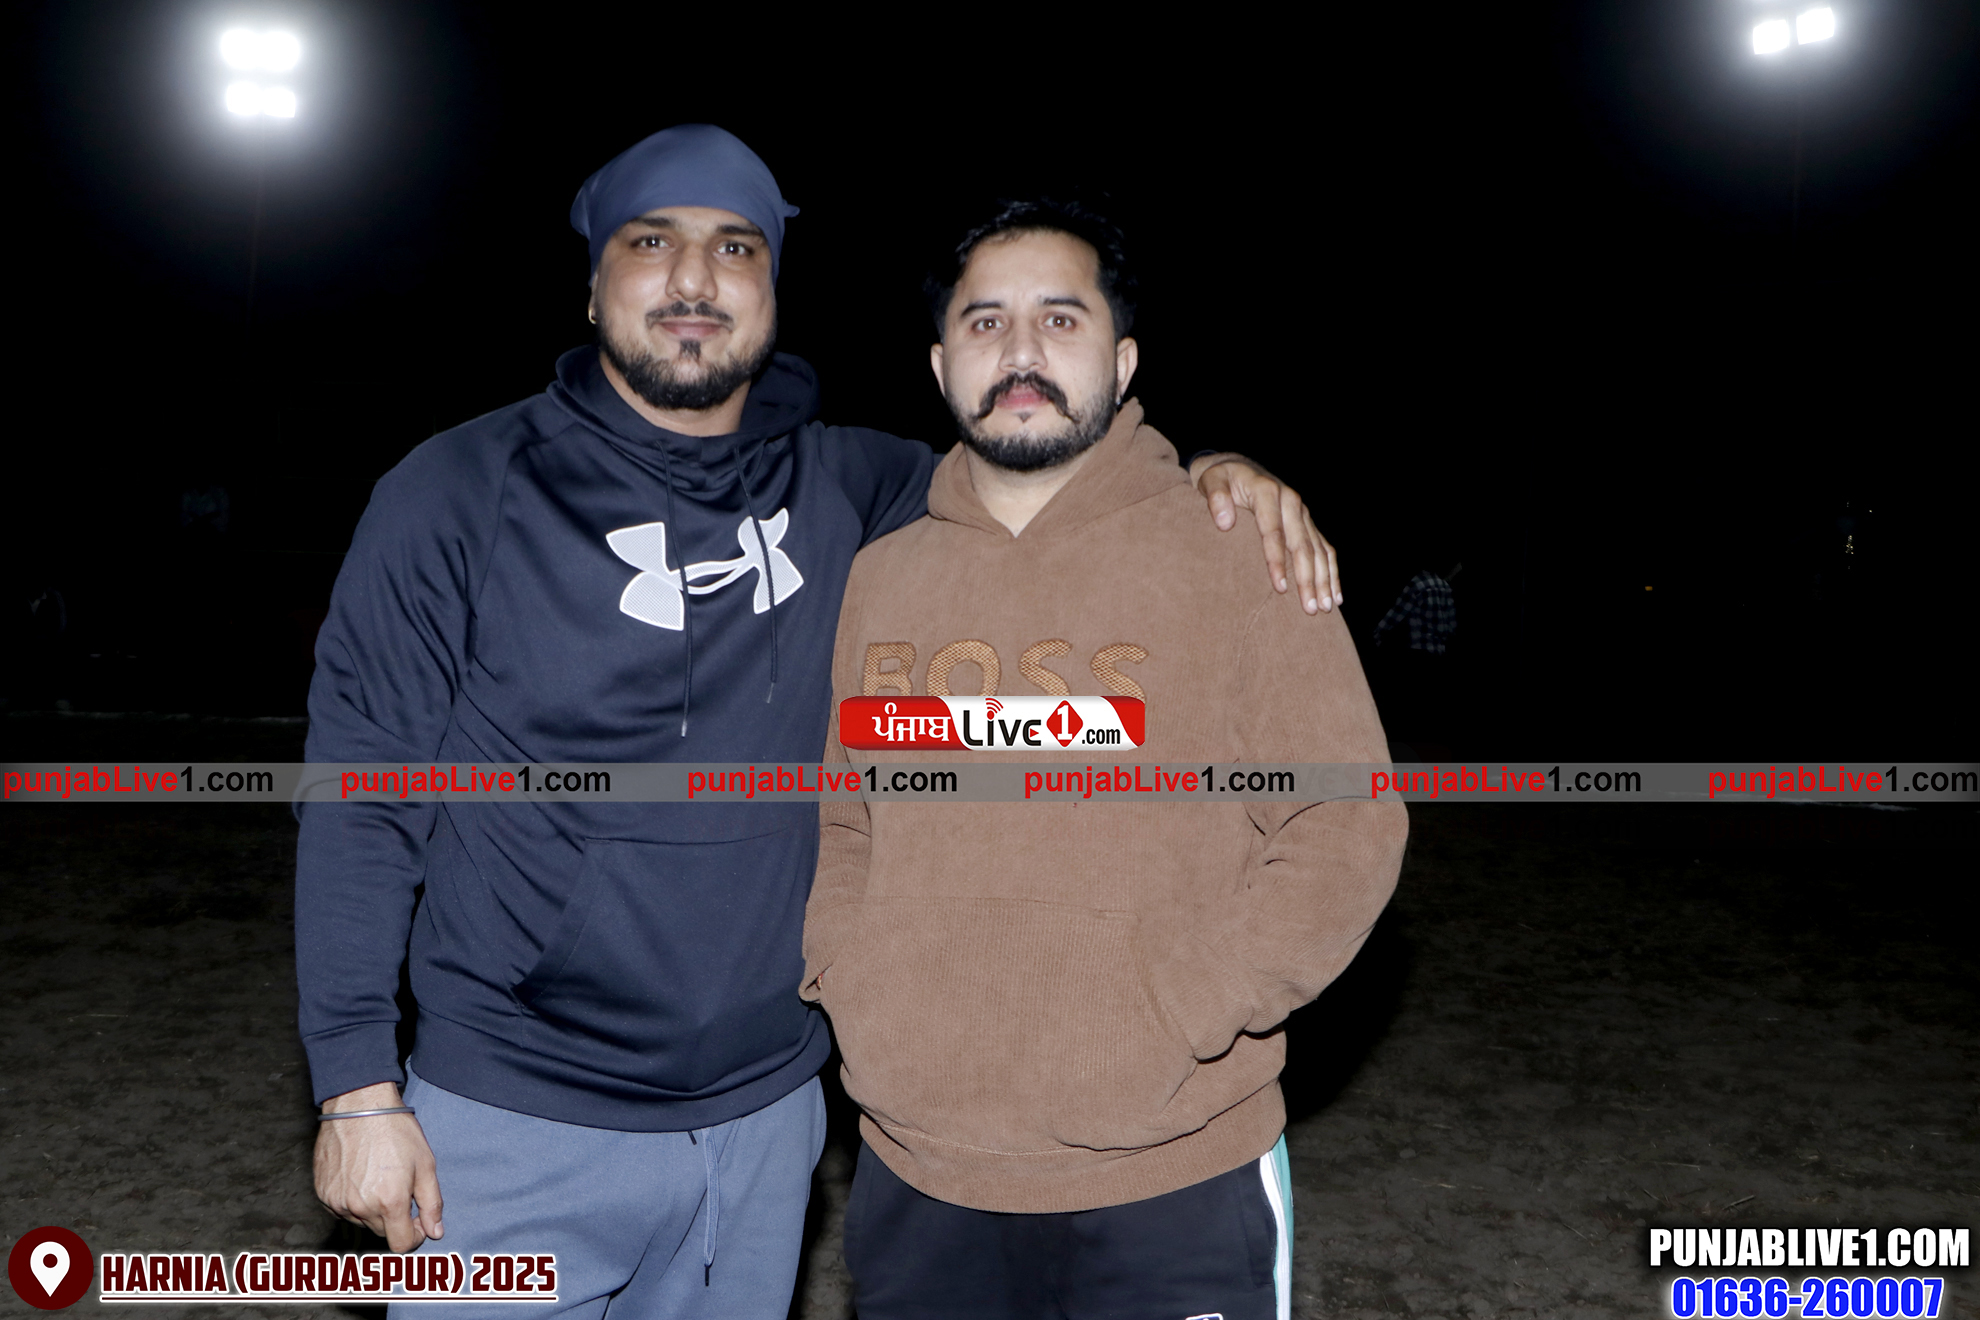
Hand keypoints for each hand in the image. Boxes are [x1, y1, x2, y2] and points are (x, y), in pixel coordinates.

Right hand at [313, 1082, 443, 1252]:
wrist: (358, 1106)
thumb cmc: (395, 1131)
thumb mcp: (426, 1164)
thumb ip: (432, 1203)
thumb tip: (436, 1233)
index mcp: (390, 1202)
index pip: (401, 1245)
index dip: (415, 1238)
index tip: (419, 1222)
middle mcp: (361, 1207)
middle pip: (382, 1232)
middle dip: (396, 1218)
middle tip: (402, 1189)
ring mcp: (338, 1202)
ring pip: (362, 1221)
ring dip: (374, 1210)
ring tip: (380, 1177)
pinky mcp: (323, 1194)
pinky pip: (342, 1210)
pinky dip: (353, 1202)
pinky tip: (361, 1177)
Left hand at [1190, 454, 1341, 613]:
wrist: (1237, 468)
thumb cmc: (1220, 479)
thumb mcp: (1211, 481)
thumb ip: (1215, 498)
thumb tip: (1224, 523)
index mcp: (1268, 492)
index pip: (1273, 532)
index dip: (1277, 561)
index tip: (1280, 587)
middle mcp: (1291, 501)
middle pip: (1302, 544)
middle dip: (1307, 578)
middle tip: (1309, 608)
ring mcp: (1302, 512)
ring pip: (1319, 549)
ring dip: (1324, 580)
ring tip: (1325, 608)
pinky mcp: (1307, 522)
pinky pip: (1324, 548)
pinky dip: (1331, 571)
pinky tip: (1335, 594)